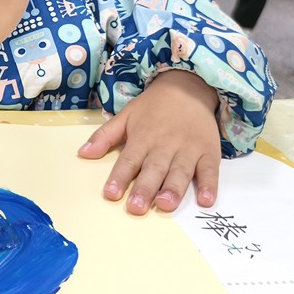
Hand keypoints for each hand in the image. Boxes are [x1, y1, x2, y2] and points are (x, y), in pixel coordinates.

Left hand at [78, 70, 220, 215]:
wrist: (189, 86)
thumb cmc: (154, 107)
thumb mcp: (125, 116)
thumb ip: (105, 136)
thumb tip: (82, 153)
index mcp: (142, 138)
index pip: (128, 160)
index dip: (119, 177)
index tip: (111, 194)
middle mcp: (165, 145)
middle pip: (154, 169)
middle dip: (145, 189)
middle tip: (136, 208)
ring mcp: (188, 149)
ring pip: (180, 172)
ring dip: (173, 189)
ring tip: (165, 205)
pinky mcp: (209, 152)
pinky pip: (210, 170)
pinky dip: (209, 185)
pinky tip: (207, 201)